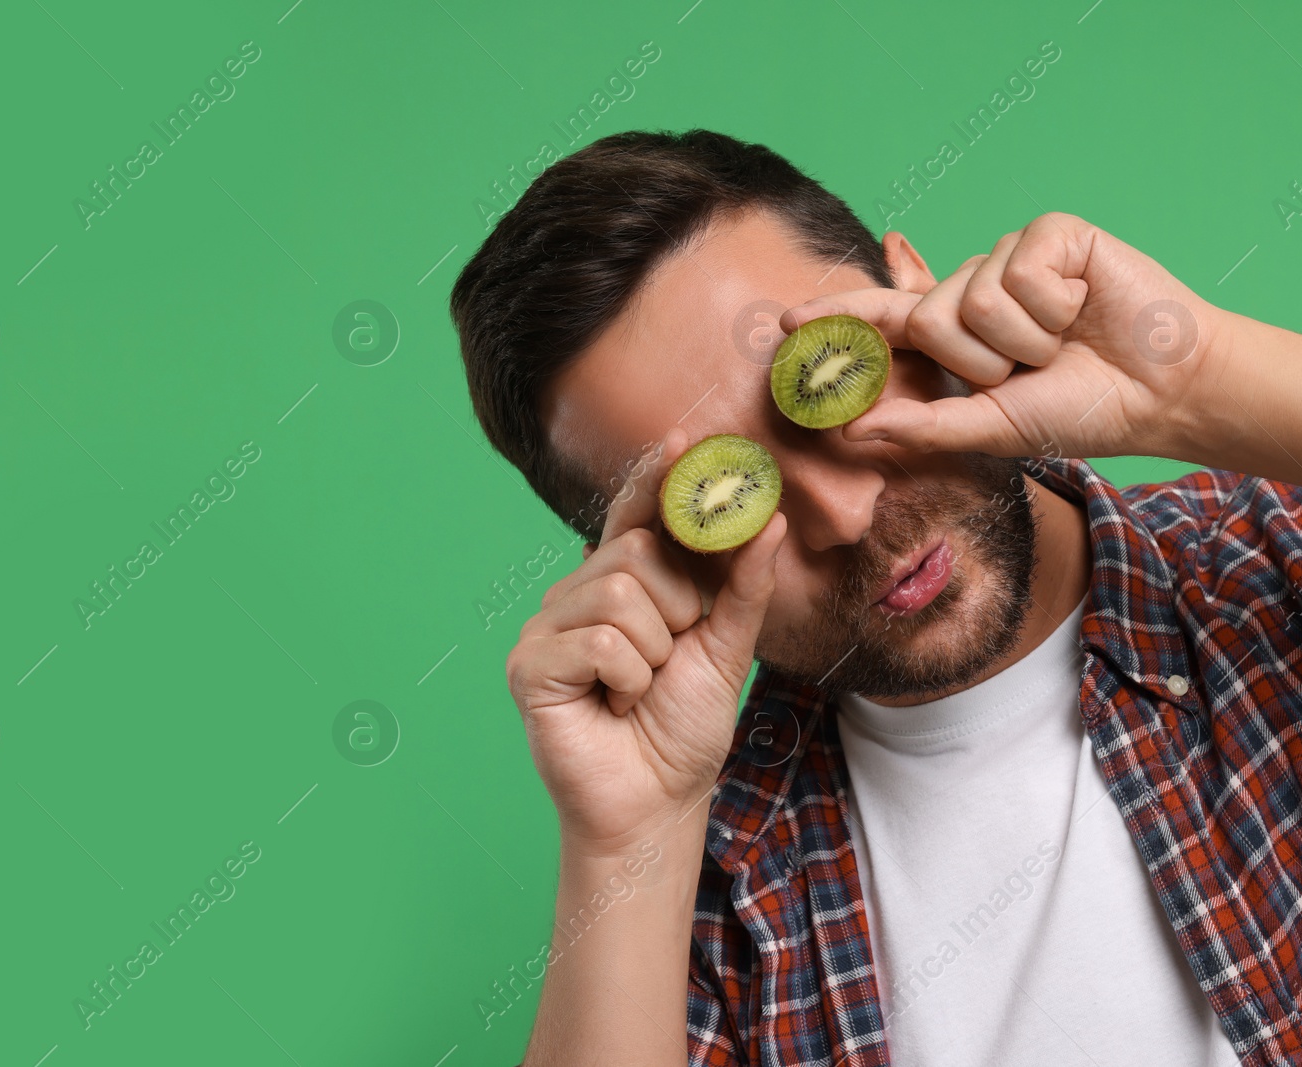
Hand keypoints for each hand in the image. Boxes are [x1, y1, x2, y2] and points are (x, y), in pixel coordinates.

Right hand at [504, 424, 786, 855]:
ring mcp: (546, 628)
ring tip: (638, 689)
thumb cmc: (682, 728)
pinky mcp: (529, 665)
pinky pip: (600, 640)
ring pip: (620, 594)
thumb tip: (772, 522)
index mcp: (621, 584)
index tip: (685, 438)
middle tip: (668, 659)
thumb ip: (743, 587)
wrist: (657, 803)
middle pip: (634, 552)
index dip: (656, 477)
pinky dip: (628, 679)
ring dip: (654, 653)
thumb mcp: (727, 649)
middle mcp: (577, 595)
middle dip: (676, 609)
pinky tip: (615, 704)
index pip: (635, 514)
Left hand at [783, 212, 1232, 464]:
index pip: (884, 317)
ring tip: (1063, 340)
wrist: (1163, 390)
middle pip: (926, 319)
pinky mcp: (1049, 233)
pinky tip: (1083, 305)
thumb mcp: (992, 428)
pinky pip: (1018, 271)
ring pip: (970, 299)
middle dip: (980, 361)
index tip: (785, 322)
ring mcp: (1008, 257)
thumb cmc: (1082, 409)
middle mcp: (973, 289)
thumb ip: (922, 427)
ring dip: (1023, 340)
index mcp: (954, 335)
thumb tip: (849, 428)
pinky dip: (1053, 305)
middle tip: (1032, 369)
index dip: (836, 316)